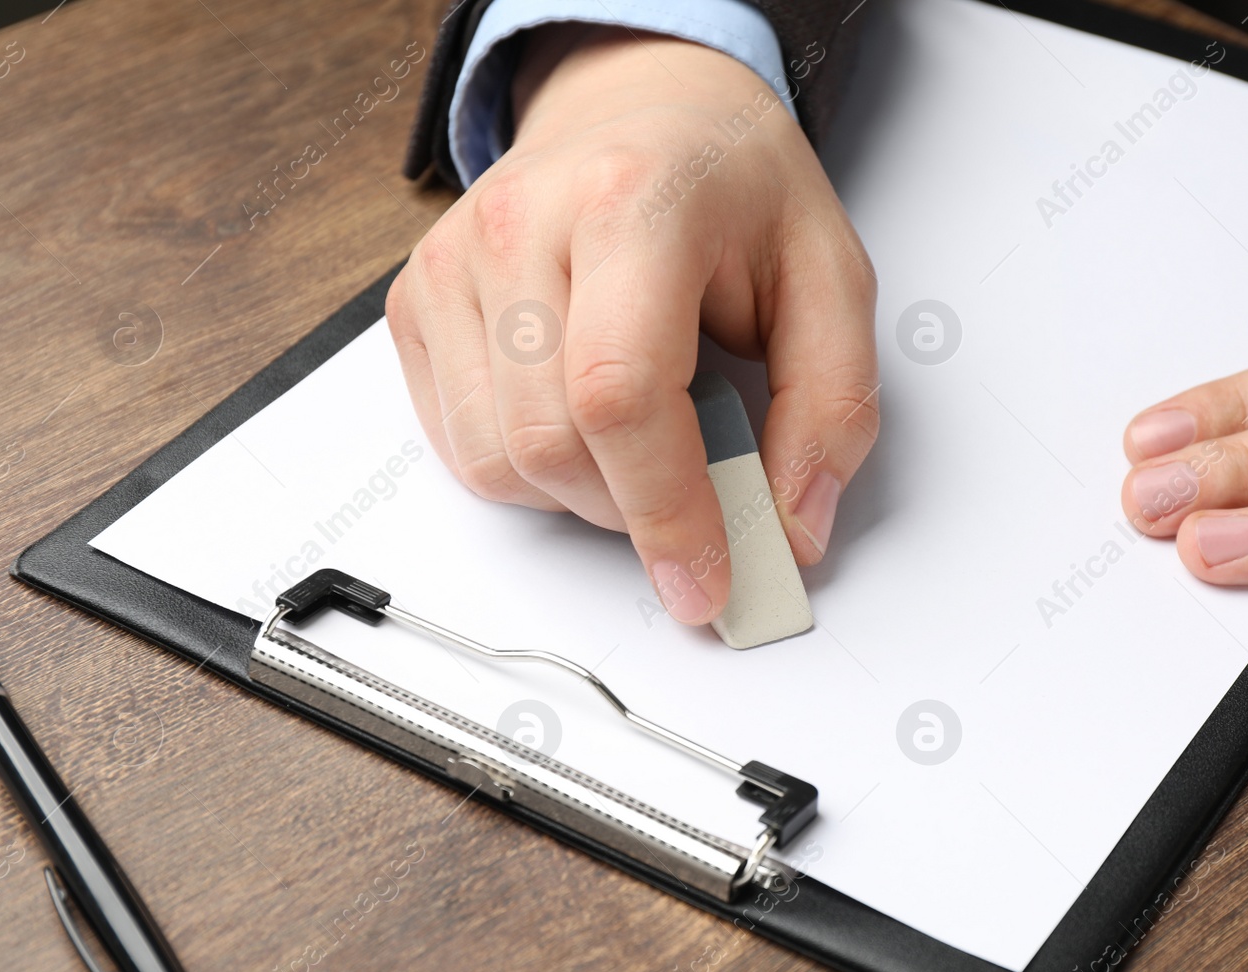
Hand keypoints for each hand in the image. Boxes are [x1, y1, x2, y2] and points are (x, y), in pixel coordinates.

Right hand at [387, 26, 878, 625]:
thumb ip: (831, 408)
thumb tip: (792, 530)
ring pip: (498, 463)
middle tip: (698, 491)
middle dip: (636, 510)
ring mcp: (454, 263)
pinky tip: (580, 415)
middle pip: (551, 444)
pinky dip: (530, 470)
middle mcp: (522, 224)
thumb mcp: (829, 277)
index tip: (707, 583)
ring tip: (641, 432)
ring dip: (582, 494)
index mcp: (633, 202)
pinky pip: (460, 449)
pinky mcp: (417, 300)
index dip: (665, 509)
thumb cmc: (731, 188)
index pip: (621, 393)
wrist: (640, 111)